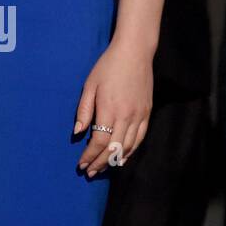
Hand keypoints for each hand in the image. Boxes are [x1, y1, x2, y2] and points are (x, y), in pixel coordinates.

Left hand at [72, 41, 153, 176]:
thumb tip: (78, 132)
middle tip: (89, 172)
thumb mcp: (89, 85)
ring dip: (115, 160)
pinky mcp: (147, 113)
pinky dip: (130, 151)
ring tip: (103, 168)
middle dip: (100, 162)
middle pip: (114, 148)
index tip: (81, 164)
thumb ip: (84, 110)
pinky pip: (139, 139)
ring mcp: (139, 116)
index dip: (90, 155)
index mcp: (110, 109)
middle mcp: (127, 116)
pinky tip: (122, 157)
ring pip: (128, 147)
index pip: (100, 141)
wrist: (134, 53)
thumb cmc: (107, 67)